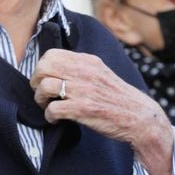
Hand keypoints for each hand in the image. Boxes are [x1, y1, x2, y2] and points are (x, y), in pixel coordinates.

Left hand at [30, 49, 174, 174]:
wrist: (138, 117)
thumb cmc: (117, 98)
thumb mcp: (100, 74)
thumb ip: (81, 68)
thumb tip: (56, 68)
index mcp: (87, 61)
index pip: (51, 54)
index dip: (42, 68)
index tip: (45, 79)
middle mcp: (84, 72)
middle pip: (43, 68)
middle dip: (36, 83)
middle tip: (43, 94)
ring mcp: (83, 90)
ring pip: (44, 87)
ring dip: (41, 100)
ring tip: (48, 107)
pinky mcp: (83, 109)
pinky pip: (52, 109)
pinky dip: (50, 116)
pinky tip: (57, 120)